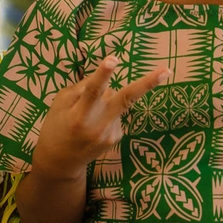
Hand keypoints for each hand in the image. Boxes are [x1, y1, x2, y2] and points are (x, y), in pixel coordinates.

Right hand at [32, 56, 169, 174]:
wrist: (60, 162)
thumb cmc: (56, 126)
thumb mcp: (59, 103)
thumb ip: (81, 88)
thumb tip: (106, 78)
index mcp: (79, 114)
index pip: (93, 91)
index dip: (103, 74)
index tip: (112, 60)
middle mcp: (98, 125)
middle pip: (126, 99)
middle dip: (147, 84)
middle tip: (167, 70)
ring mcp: (110, 133)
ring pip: (116, 100)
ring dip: (105, 99)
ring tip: (85, 115)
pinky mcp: (117, 137)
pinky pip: (115, 113)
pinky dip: (106, 111)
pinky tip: (94, 124)